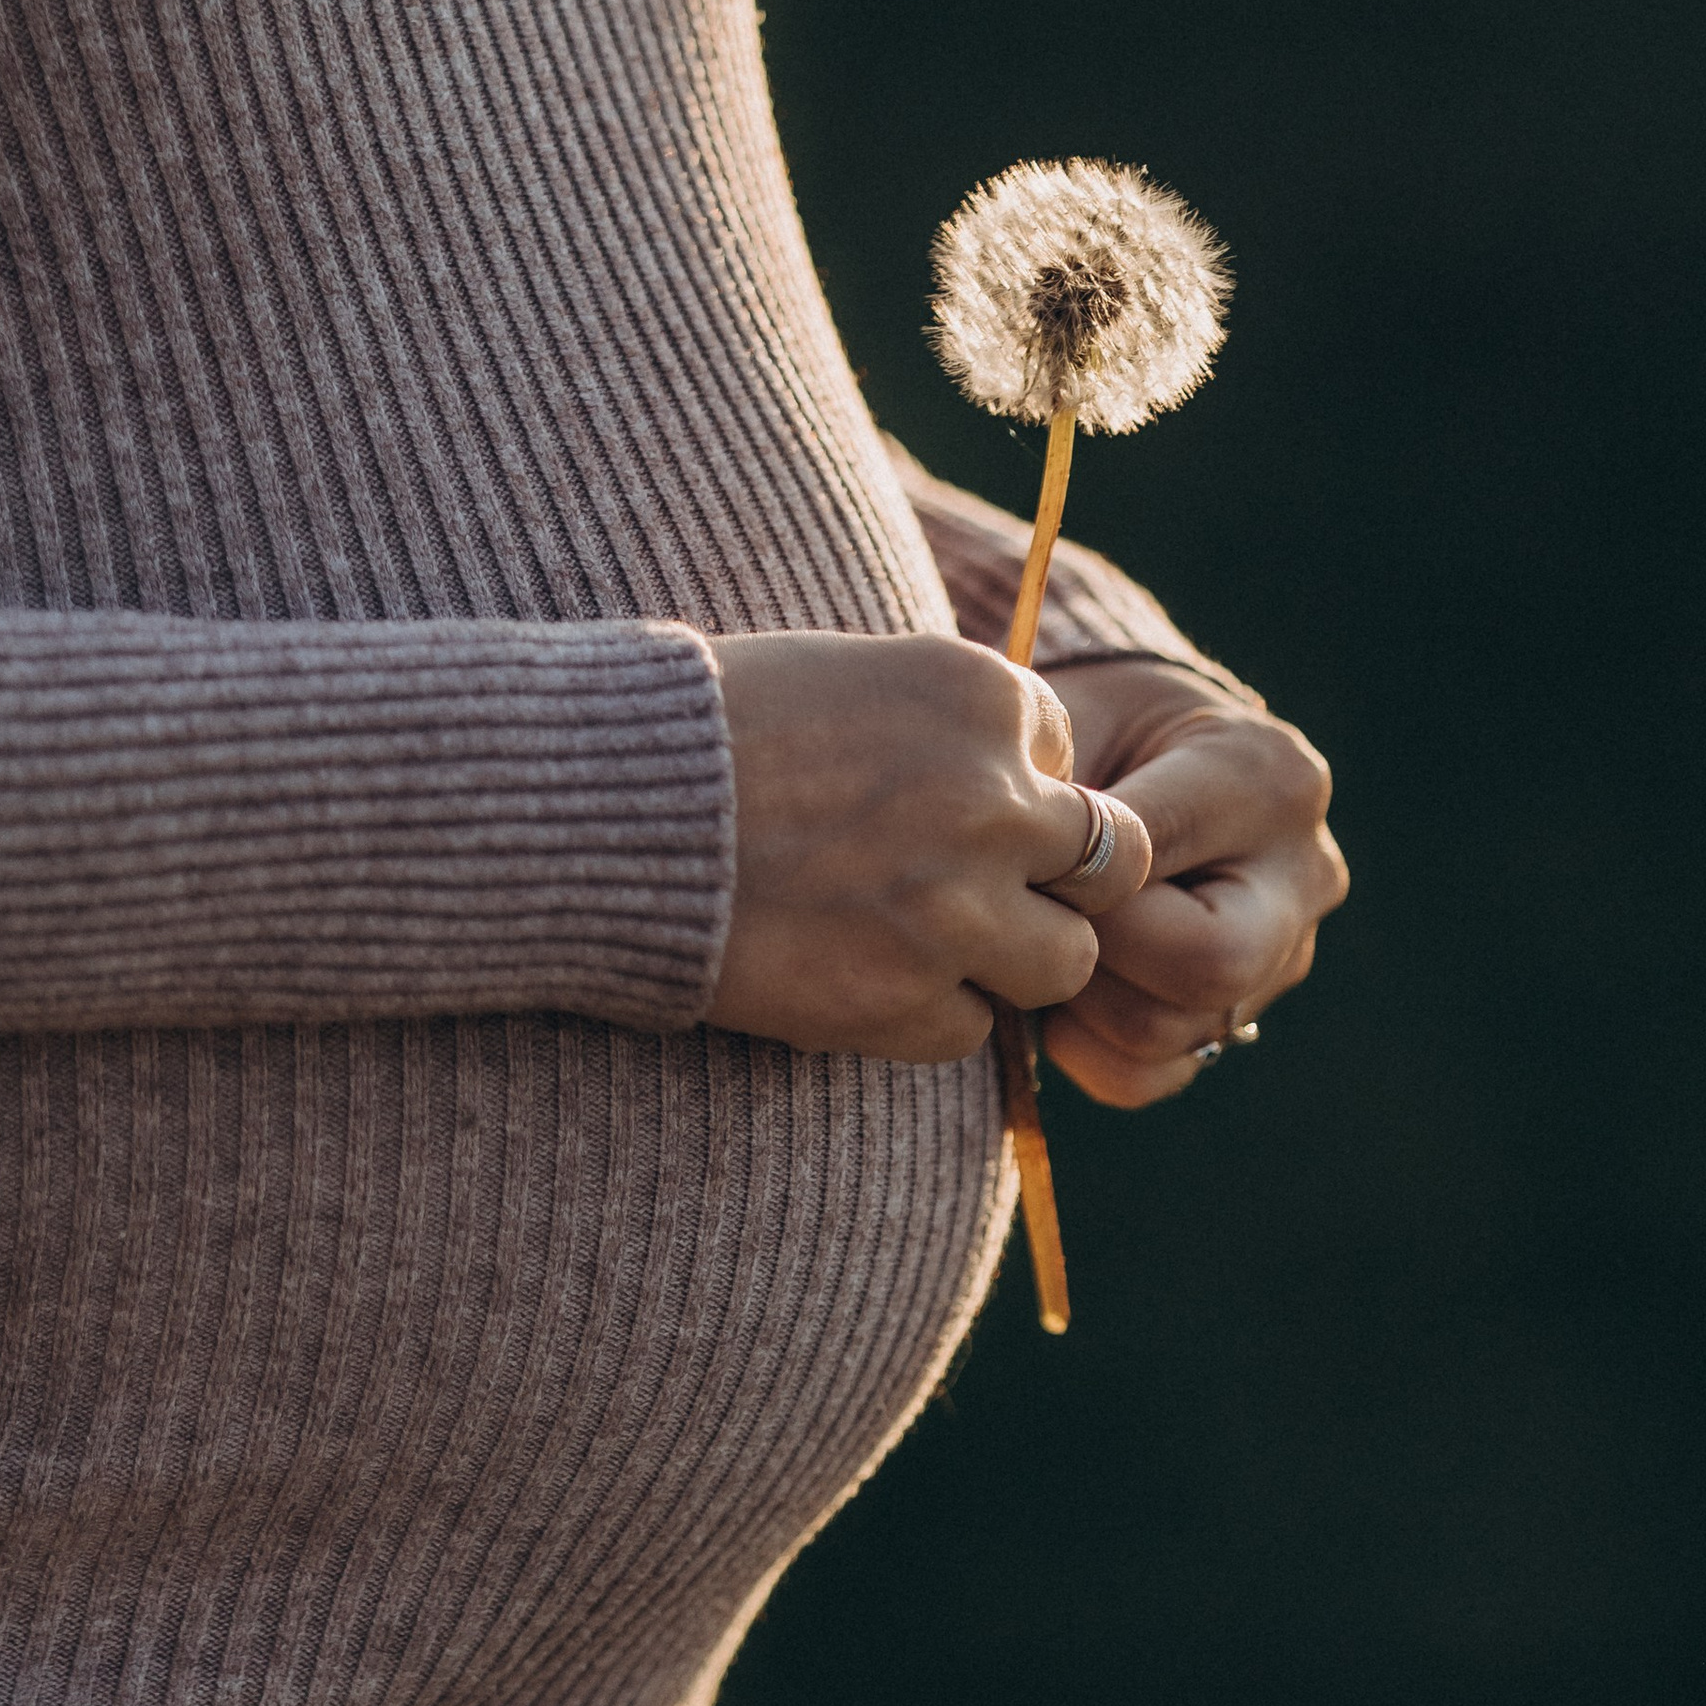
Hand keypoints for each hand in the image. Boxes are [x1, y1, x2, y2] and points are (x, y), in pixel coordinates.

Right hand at [709, 633, 1152, 1061]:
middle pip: (1106, 864)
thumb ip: (945, 728)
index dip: (1011, 789)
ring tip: (921, 944)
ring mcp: (958, 908)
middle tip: (970, 889)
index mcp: (982, 697)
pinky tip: (854, 977)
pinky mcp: (906, 998)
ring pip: (1064, 961)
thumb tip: (1014, 782)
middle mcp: (994, 800)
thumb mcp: (847, 676)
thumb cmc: (704, 728)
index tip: (937, 803)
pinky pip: (970, 1029)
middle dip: (1051, 882)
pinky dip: (927, 1014)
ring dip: (1009, 960)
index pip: (1065, 756)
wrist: (599, 811)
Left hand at [1036, 660, 1347, 1106]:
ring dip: (1079, 999)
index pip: (1156, 861)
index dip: (1064, 875)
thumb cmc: (1092, 719)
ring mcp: (1284, 953)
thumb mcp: (1073, 713)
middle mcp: (1302, 872)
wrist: (1132, 748)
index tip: (1006, 859)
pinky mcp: (1240, 1017)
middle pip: (1207, 967)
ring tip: (1041, 937)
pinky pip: (1156, 1075)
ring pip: (1172, 1031)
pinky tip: (1057, 996)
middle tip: (1035, 914)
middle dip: (1095, 951)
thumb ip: (1047, 780)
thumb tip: (1003, 870)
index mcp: (1269, 777)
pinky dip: (1087, 1050)